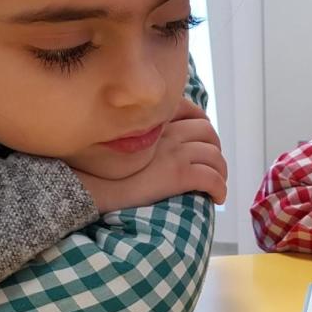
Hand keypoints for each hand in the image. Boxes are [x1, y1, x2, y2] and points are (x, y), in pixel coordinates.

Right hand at [76, 99, 227, 212]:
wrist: (90, 187)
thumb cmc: (99, 169)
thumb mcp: (119, 141)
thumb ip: (139, 136)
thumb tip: (153, 146)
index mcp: (154, 121)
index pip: (192, 112)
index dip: (202, 127)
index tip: (202, 142)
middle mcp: (167, 132)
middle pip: (208, 133)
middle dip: (215, 149)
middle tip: (212, 167)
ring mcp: (174, 152)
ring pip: (214, 156)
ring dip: (221, 171)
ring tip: (216, 184)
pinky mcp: (177, 174)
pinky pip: (211, 178)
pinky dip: (219, 188)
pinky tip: (217, 198)